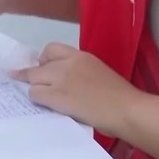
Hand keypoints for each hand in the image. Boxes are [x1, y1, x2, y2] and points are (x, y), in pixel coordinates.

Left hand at [11, 42, 142, 137]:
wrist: (126, 109)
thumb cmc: (121, 96)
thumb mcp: (99, 72)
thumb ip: (81, 72)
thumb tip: (70, 83)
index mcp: (81, 56)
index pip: (52, 48)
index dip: (45, 60)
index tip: (45, 68)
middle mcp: (68, 63)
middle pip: (39, 64)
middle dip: (35, 74)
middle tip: (36, 85)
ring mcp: (61, 79)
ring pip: (33, 78)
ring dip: (35, 87)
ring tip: (41, 98)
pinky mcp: (56, 96)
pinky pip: (34, 93)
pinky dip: (36, 99)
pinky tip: (44, 106)